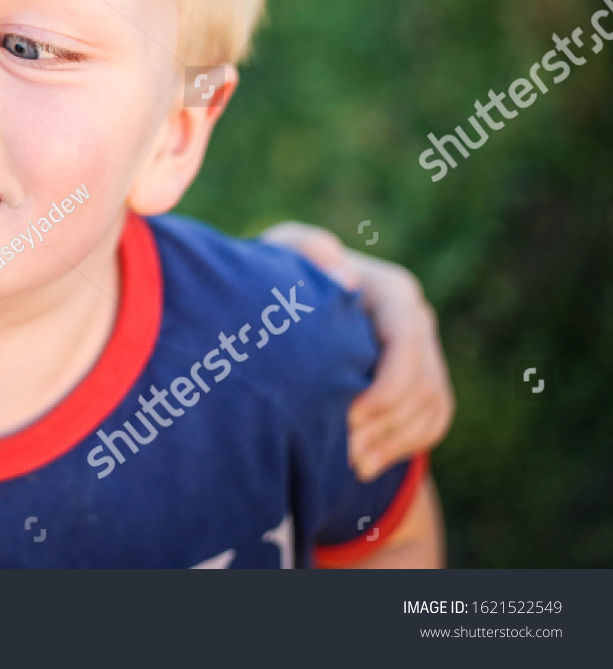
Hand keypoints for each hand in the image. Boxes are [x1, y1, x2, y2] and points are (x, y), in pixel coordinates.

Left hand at [261, 222, 454, 480]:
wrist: (291, 301)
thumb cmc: (284, 275)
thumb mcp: (284, 253)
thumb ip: (306, 249)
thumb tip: (343, 273)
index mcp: (392, 290)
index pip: (407, 340)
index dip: (388, 384)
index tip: (350, 414)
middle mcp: (417, 320)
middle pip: (423, 382)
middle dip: (386, 423)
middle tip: (343, 451)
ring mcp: (425, 352)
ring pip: (431, 407)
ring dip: (392, 442)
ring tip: (348, 464)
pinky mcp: (423, 381)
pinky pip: (433, 421)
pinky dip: (402, 448)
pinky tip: (363, 467)